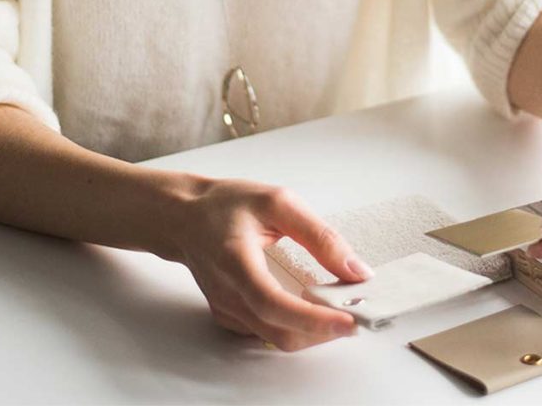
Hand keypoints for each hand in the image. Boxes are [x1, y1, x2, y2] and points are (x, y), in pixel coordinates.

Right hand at [166, 176, 371, 351]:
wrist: (184, 218)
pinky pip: (267, 332)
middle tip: (356, 313)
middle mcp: (228, 294)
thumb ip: (319, 235)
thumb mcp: (278, 202)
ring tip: (339, 307)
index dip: (313, 319)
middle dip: (323, 332)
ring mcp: (227, 310)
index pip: (274, 304)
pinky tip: (311, 305)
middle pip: (280, 333)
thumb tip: (355, 269)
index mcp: (236, 261)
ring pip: (277, 338)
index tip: (349, 320)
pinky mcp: (230, 316)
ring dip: (313, 331)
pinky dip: (295, 326)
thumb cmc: (226, 204)